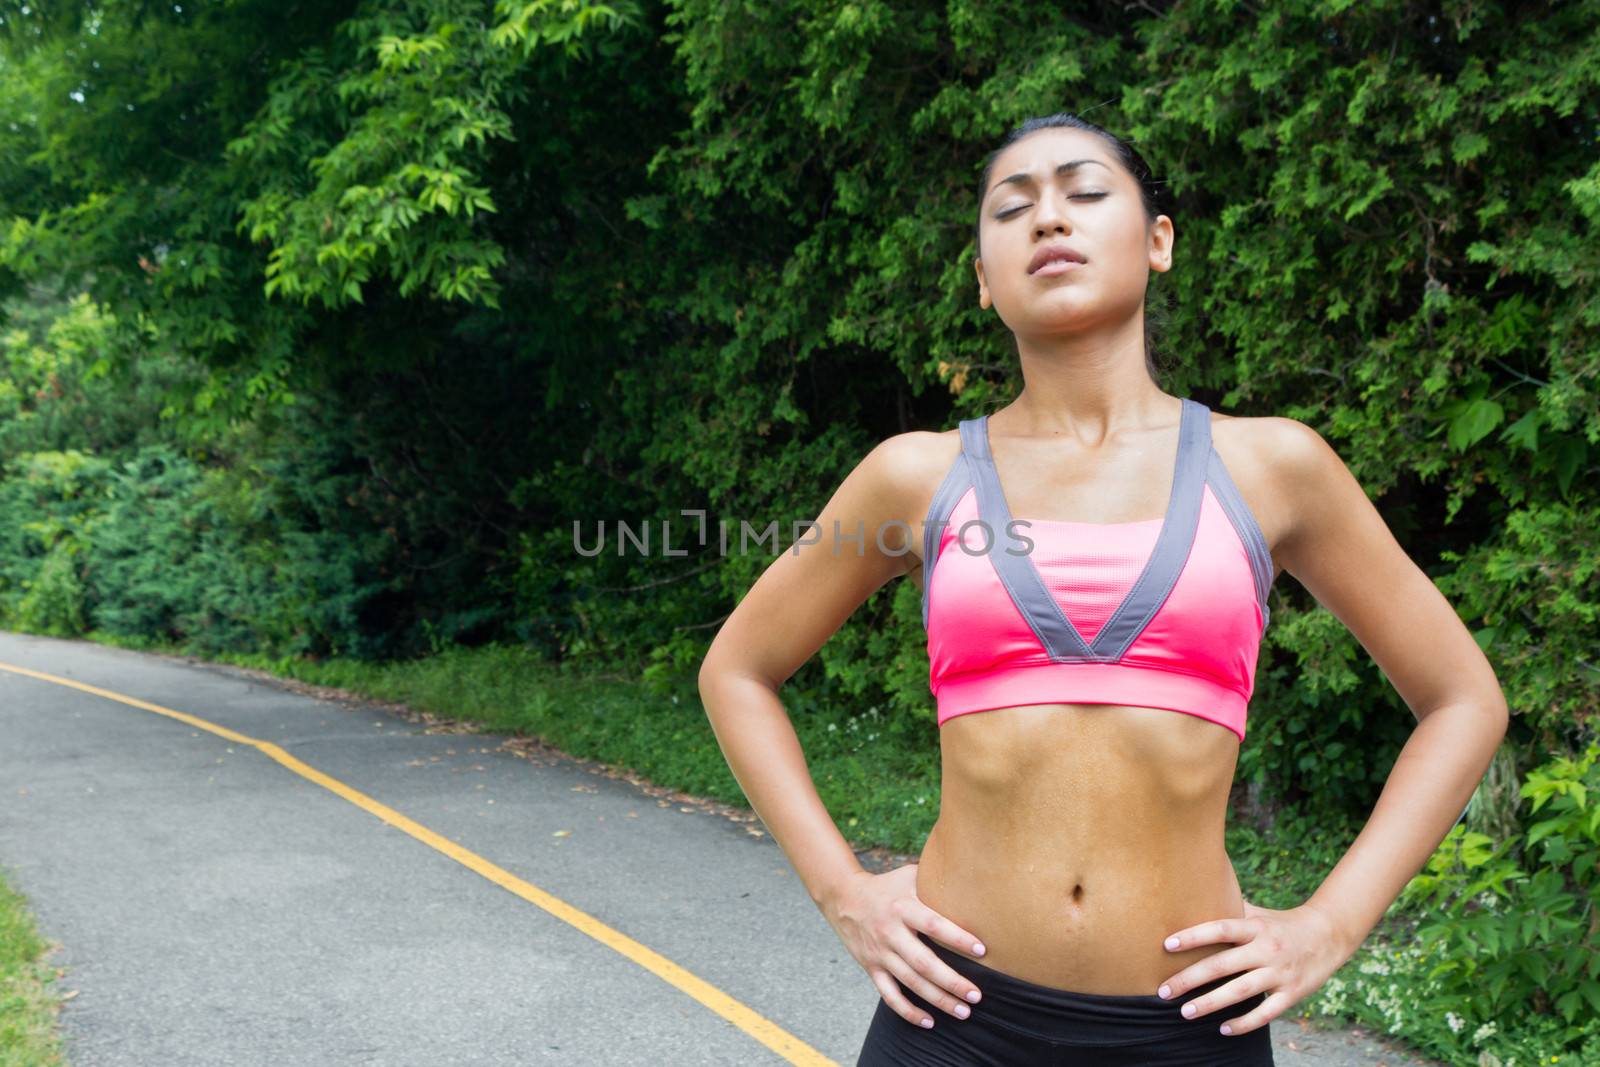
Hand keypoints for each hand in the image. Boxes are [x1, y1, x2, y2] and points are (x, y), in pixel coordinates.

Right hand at [823, 864, 987, 1029]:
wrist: (843, 897)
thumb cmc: (887, 886)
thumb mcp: (909, 876)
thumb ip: (935, 881)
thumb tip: (971, 879)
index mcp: (902, 907)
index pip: (933, 925)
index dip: (957, 938)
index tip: (981, 950)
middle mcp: (890, 932)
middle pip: (924, 962)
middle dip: (952, 981)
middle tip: (976, 995)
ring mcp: (879, 953)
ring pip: (910, 982)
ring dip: (938, 999)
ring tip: (963, 1011)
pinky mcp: (871, 968)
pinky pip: (889, 995)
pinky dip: (908, 1011)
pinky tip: (929, 1022)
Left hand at [1155, 897, 1353, 1036]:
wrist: (1328, 935)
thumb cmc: (1280, 924)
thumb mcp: (1257, 914)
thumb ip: (1229, 911)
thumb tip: (1193, 896)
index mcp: (1255, 927)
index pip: (1220, 928)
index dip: (1193, 936)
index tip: (1167, 945)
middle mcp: (1266, 948)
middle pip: (1223, 964)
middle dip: (1190, 979)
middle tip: (1164, 991)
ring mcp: (1280, 973)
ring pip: (1241, 991)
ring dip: (1211, 1003)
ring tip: (1185, 1012)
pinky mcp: (1292, 994)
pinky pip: (1266, 1013)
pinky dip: (1244, 1023)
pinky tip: (1223, 1029)